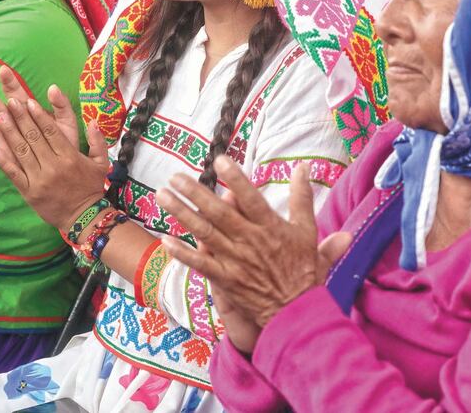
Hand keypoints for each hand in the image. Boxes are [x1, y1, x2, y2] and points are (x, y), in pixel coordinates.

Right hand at [0, 67, 80, 149]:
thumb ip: (61, 104)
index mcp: (26, 111)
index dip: (9, 81)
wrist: (63, 166)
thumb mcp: (66, 121)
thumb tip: (53, 87)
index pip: (15, 93)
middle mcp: (11, 123)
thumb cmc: (63, 140)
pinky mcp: (3, 157)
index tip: (4, 69)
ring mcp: (5, 139)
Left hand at [0, 84, 108, 230]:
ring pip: (22, 152)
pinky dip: (4, 160)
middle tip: (10, 102)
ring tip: (0, 116)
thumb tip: (92, 121)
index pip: (51, 132)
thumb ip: (97, 140)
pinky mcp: (29, 192)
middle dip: (21, 118)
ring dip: (9, 133)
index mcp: (70, 157)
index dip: (39, 116)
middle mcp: (54, 166)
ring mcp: (39, 180)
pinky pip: (14, 174)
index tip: (29, 102)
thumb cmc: (91, 187)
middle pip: (34, 138)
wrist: (84, 217)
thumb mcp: (101, 163)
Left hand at [157, 156, 345, 326]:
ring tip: (162, 195)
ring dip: (182, 214)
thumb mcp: (307, 230)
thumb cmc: (303, 268)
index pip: (251, 199)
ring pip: (204, 233)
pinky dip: (182, 253)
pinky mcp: (226, 279)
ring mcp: (235, 260)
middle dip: (195, 193)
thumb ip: (302, 198)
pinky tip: (165, 239)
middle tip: (175, 176)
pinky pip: (201, 264)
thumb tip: (302, 166)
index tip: (219, 160)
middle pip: (219, 213)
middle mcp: (250, 241)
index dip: (236, 179)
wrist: (298, 311)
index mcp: (270, 227)